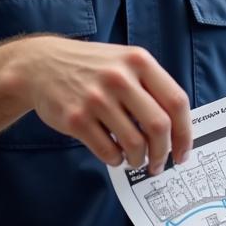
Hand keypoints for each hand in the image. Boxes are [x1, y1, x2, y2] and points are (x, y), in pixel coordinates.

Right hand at [17, 36, 190, 173]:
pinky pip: (107, 151)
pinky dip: (116, 159)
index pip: (176, 102)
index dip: (185, 132)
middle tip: (160, 163)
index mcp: (139, 62)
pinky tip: (115, 155)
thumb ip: (151, 87)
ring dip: (139, 159)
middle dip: (164, 152)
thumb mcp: (125, 62)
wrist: (40, 65)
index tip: (184, 151)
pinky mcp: (75, 118)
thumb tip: (177, 128)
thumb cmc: (91, 68)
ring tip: (136, 160)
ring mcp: (96, 98)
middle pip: (158, 126)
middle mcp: (120, 78)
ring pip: (134, 143)